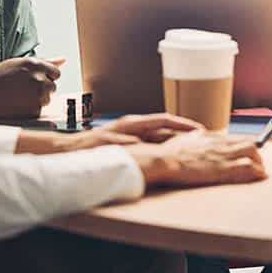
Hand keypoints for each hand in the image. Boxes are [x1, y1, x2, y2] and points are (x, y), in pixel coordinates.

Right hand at [0, 56, 63, 117]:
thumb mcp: (19, 64)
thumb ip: (45, 62)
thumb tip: (64, 59)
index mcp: (35, 64)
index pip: (56, 73)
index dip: (45, 77)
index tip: (34, 80)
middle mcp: (38, 79)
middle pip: (53, 87)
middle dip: (42, 88)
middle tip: (21, 89)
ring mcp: (37, 96)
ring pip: (47, 99)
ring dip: (37, 99)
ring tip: (17, 96)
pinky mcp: (34, 110)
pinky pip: (39, 110)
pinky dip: (30, 109)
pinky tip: (16, 104)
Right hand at [20, 114, 202, 154]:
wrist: (66, 151)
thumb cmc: (97, 149)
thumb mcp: (124, 143)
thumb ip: (143, 144)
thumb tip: (166, 149)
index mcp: (134, 124)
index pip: (165, 121)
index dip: (185, 125)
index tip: (204, 130)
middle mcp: (128, 125)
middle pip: (161, 122)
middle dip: (183, 128)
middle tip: (204, 133)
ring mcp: (117, 133)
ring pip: (145, 130)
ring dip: (165, 134)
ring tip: (182, 139)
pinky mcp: (105, 142)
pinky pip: (124, 143)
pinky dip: (137, 144)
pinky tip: (149, 148)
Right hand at [130, 131, 267, 188]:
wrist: (166, 160)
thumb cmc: (170, 152)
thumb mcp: (184, 139)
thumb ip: (195, 136)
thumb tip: (199, 133)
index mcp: (210, 136)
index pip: (234, 137)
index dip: (244, 145)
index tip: (249, 151)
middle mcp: (220, 142)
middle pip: (247, 142)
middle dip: (256, 152)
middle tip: (258, 162)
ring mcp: (222, 154)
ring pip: (252, 151)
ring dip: (259, 162)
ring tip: (261, 170)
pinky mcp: (223, 168)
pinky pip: (247, 166)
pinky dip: (257, 171)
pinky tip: (261, 176)